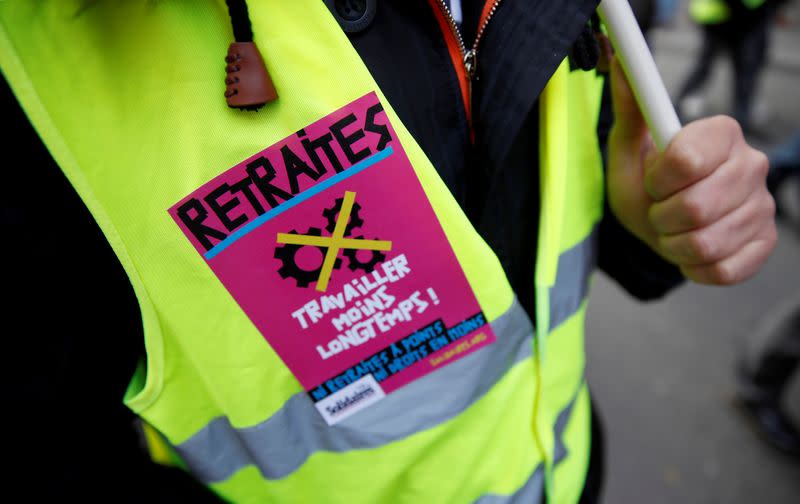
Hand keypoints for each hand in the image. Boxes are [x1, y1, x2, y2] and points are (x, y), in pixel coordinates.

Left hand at [606, 57, 776, 284]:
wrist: (660, 227)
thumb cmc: (646, 185)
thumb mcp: (628, 149)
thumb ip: (628, 108)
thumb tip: (619, 61)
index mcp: (722, 134)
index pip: (688, 160)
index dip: (660, 180)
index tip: (653, 181)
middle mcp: (752, 165)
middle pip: (698, 208)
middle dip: (662, 218)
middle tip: (659, 212)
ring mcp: (762, 207)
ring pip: (707, 243)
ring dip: (674, 245)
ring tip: (671, 231)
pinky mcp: (763, 244)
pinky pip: (722, 269)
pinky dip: (693, 267)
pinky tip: (689, 251)